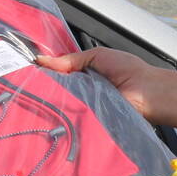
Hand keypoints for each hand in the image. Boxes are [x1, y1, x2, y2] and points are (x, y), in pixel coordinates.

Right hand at [36, 46, 161, 119]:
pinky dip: (67, 110)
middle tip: (32, 82)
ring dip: (56, 98)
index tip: (30, 70)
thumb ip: (70, 59)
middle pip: (58, 89)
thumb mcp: (97, 56)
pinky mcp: (88, 119)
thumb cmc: (129, 70)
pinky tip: (59, 106)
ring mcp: (84, 106)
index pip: (60, 74)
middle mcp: (83, 91)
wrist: (146, 91)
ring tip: (44, 93)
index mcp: (85, 74)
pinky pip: (72, 115)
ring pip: (62, 102)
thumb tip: (43, 60)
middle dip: (47, 85)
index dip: (46, 72)